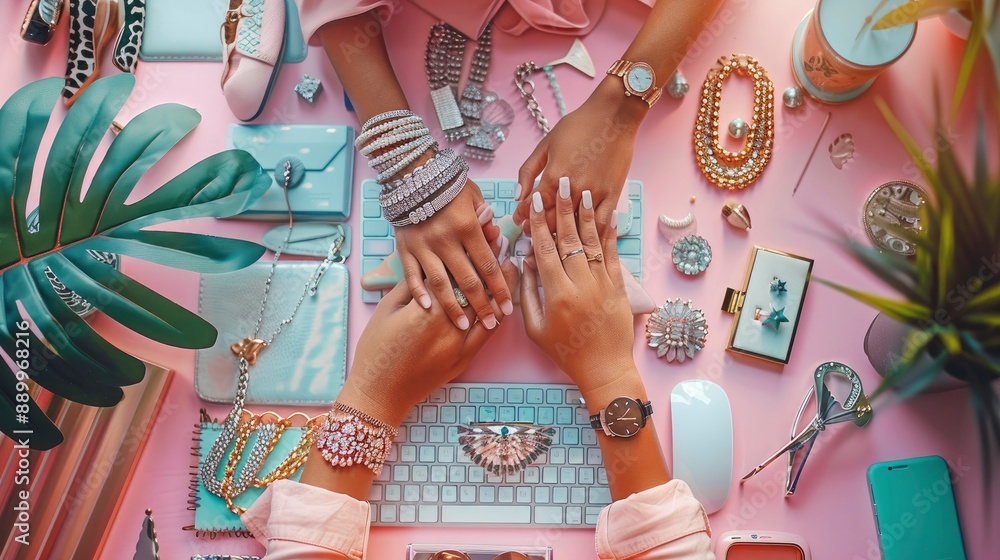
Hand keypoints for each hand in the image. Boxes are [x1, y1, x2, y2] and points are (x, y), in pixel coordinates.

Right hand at [337, 256, 519, 426]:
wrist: (380, 392)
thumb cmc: (376, 349)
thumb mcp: (387, 309)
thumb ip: (411, 285)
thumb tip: (429, 264)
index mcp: (426, 308)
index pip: (454, 272)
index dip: (469, 250)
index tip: (481, 231)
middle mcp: (448, 325)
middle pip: (475, 287)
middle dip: (489, 263)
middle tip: (501, 241)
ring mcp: (459, 345)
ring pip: (488, 310)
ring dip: (500, 287)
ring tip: (510, 265)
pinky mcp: (464, 360)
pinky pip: (487, 333)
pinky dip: (497, 314)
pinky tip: (503, 300)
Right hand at [395, 181, 513, 330]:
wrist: (412, 173)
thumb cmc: (448, 185)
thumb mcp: (474, 196)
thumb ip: (486, 219)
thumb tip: (498, 237)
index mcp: (467, 227)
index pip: (489, 265)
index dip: (500, 289)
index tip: (509, 308)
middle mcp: (446, 240)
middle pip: (468, 280)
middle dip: (482, 305)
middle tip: (493, 323)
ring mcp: (423, 246)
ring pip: (440, 284)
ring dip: (454, 307)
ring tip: (464, 325)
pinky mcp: (405, 249)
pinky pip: (412, 276)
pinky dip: (419, 293)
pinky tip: (429, 309)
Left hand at [512, 78, 641, 233]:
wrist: (614, 116)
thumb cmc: (579, 126)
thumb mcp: (545, 144)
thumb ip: (528, 171)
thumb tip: (517, 196)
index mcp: (554, 177)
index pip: (532, 207)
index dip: (522, 216)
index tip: (518, 220)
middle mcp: (573, 190)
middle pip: (551, 223)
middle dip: (538, 230)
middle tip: (532, 231)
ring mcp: (595, 195)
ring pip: (575, 228)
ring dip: (561, 236)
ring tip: (553, 238)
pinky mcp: (612, 196)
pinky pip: (601, 224)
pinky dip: (590, 235)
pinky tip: (583, 238)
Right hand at [520, 178, 635, 392]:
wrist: (603, 369)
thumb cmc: (564, 351)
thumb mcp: (535, 327)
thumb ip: (527, 293)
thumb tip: (524, 262)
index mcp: (557, 294)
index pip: (546, 250)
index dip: (541, 224)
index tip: (536, 203)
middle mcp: (581, 285)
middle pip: (570, 239)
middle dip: (564, 209)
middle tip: (562, 183)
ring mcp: (602, 285)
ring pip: (593, 243)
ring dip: (587, 215)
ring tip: (585, 191)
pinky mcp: (619, 288)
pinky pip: (613, 256)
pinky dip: (610, 235)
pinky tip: (608, 216)